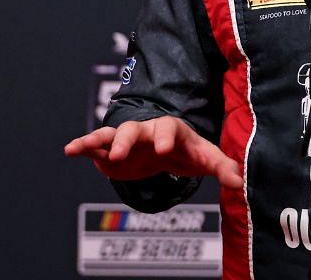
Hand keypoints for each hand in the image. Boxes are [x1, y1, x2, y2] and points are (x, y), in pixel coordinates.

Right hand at [64, 116, 241, 189]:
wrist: (168, 149)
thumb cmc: (188, 151)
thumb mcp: (206, 158)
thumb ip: (223, 168)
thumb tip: (240, 183)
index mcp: (171, 130)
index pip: (169, 129)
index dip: (166, 137)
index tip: (163, 149)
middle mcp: (147, 131)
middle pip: (135, 129)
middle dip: (127, 139)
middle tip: (120, 154)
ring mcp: (128, 139)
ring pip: (111, 134)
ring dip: (98, 140)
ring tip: (81, 147)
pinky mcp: (111, 150)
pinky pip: (96, 145)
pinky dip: (83, 146)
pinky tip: (70, 150)